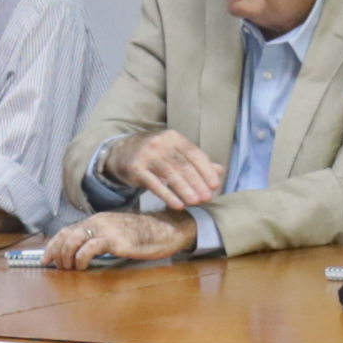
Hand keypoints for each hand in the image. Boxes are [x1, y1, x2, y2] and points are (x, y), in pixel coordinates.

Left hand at [44, 210, 190, 268]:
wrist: (165, 229)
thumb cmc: (143, 234)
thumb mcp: (116, 232)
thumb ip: (100, 238)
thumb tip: (82, 253)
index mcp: (97, 220)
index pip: (67, 229)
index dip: (52, 244)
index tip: (46, 259)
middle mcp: (98, 222)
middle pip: (66, 235)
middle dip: (57, 253)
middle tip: (58, 268)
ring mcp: (107, 230)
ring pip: (74, 240)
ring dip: (66, 257)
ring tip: (69, 269)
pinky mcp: (116, 240)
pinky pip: (90, 248)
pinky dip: (80, 258)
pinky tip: (82, 267)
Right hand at [106, 129, 225, 210]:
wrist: (122, 152)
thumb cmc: (156, 154)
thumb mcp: (176, 152)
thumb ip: (197, 161)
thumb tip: (219, 171)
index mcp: (174, 137)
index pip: (194, 154)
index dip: (206, 170)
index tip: (215, 185)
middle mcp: (160, 143)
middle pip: (183, 165)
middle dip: (197, 182)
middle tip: (207, 197)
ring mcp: (147, 155)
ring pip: (170, 174)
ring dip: (185, 190)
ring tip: (196, 202)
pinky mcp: (135, 168)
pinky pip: (154, 184)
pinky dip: (167, 195)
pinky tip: (178, 205)